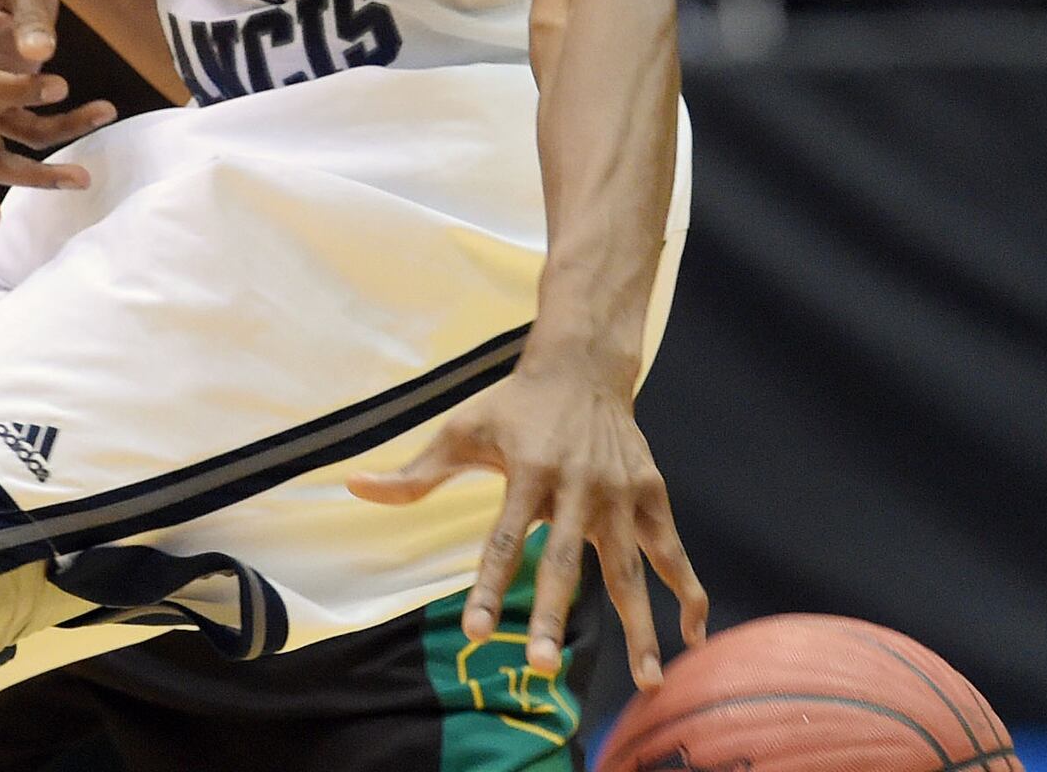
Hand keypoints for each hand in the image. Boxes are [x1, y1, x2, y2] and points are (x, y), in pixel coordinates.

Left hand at [349, 353, 707, 686]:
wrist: (584, 365)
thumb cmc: (515, 404)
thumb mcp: (462, 429)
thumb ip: (415, 473)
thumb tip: (355, 487)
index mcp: (528, 472)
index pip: (502, 540)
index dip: (488, 586)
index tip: (476, 632)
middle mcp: (577, 487)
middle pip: (564, 562)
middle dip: (552, 615)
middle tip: (542, 666)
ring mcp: (619, 493)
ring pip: (630, 568)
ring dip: (640, 625)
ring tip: (646, 680)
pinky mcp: (651, 494)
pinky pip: (671, 551)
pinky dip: (686, 592)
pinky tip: (692, 636)